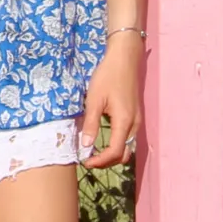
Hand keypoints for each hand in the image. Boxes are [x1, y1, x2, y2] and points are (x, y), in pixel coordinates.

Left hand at [79, 37, 143, 166]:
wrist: (124, 59)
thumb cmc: (108, 76)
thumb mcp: (94, 100)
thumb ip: (91, 124)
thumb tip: (86, 146)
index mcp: (124, 121)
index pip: (115, 152)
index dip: (100, 161)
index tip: (85, 161)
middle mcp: (134, 125)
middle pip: (124, 154)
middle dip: (107, 161)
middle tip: (89, 159)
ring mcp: (137, 121)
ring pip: (127, 147)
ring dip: (112, 154)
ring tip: (94, 152)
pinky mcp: (135, 116)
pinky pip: (128, 138)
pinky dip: (117, 145)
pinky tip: (104, 140)